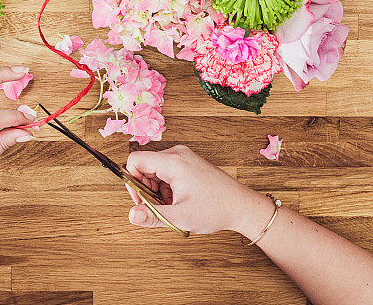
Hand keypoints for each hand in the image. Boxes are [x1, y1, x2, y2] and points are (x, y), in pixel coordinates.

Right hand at [124, 145, 271, 235]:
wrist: (240, 206)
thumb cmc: (216, 209)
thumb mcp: (181, 217)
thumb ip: (152, 216)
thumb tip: (131, 215)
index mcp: (173, 162)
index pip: (136, 160)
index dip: (132, 182)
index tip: (142, 200)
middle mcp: (178, 154)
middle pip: (145, 166)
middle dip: (147, 189)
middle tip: (162, 207)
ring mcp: (184, 157)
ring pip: (155, 171)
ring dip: (158, 190)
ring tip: (175, 205)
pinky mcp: (189, 163)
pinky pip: (167, 172)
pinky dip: (167, 187)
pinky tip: (181, 200)